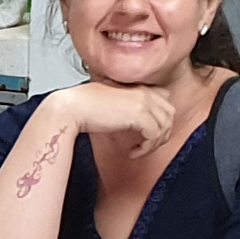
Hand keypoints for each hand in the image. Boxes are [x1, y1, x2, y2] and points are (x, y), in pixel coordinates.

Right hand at [55, 82, 177, 156]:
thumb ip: (126, 104)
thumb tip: (133, 120)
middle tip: (146, 145)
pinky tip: (133, 152)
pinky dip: (147, 148)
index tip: (147, 131)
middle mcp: (144, 91)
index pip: (164, 98)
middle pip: (169, 113)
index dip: (159, 116)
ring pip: (165, 126)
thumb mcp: (109, 100)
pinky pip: (155, 135)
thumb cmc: (82, 107)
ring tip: (139, 150)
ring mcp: (144, 101)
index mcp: (136, 86)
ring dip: (154, 143)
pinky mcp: (140, 114)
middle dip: (162, 132)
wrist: (70, 108)